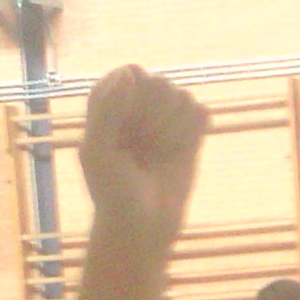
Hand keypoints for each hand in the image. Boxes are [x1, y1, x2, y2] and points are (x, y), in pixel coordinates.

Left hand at [79, 66, 209, 245]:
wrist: (142, 227)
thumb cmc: (112, 192)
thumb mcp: (97, 152)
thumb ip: (108, 109)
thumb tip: (132, 72)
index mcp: (108, 98)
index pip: (132, 74)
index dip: (134, 101)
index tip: (125, 132)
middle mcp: (137, 101)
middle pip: (161, 83)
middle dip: (153, 120)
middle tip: (141, 149)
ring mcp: (165, 114)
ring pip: (183, 97)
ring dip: (171, 132)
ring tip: (156, 155)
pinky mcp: (191, 130)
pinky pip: (202, 112)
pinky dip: (192, 135)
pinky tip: (178, 154)